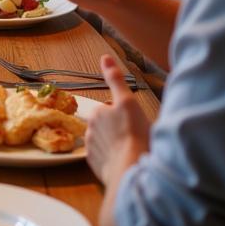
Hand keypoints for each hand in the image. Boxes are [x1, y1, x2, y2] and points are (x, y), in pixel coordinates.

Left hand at [86, 55, 149, 184]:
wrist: (131, 169)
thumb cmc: (133, 133)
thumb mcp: (128, 101)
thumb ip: (115, 79)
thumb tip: (104, 57)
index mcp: (96, 113)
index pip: (111, 108)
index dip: (125, 114)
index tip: (134, 122)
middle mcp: (89, 130)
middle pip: (108, 125)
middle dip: (119, 129)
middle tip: (135, 136)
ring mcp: (92, 149)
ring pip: (106, 142)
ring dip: (117, 144)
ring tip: (132, 150)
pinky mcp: (96, 166)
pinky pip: (105, 160)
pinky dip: (114, 160)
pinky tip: (126, 161)